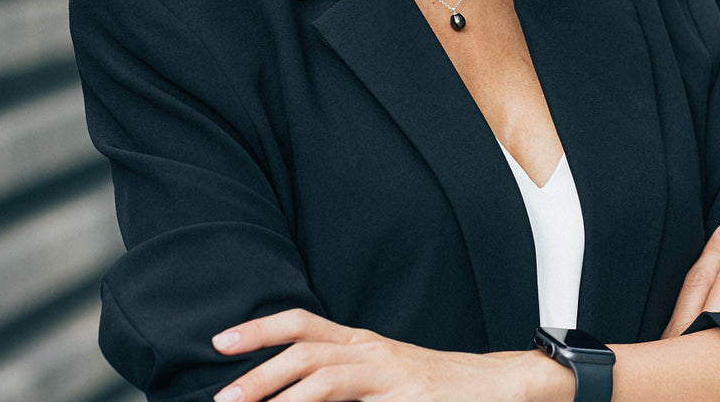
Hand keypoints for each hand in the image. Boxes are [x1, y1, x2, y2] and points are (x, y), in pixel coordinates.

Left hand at [210, 307, 559, 401]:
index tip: (220, 342)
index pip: (301, 324)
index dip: (259, 329)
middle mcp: (371, 351)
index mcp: (360, 343)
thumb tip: (290, 392)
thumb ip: (343, 381)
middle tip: (224, 397)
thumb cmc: (435, 388)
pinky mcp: (411, 399)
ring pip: (327, 377)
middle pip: (306, 350)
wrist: (499, 386)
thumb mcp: (382, 376)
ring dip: (285, 396)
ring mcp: (392, 375)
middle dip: (260, 372)